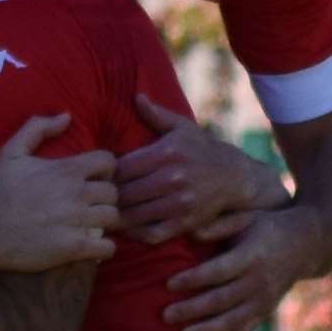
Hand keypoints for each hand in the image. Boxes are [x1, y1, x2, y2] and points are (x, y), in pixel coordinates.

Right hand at [0, 113, 117, 271]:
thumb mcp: (10, 152)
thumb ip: (37, 128)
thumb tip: (67, 116)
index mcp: (66, 170)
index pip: (108, 161)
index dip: (104, 168)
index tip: (93, 177)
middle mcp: (77, 194)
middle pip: (113, 192)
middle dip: (104, 196)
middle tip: (90, 202)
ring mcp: (78, 222)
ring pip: (113, 217)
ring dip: (104, 220)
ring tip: (90, 223)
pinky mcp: (75, 248)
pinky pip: (108, 248)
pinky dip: (103, 247)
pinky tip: (90, 244)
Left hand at [115, 95, 287, 244]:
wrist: (236, 177)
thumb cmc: (202, 149)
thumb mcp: (182, 127)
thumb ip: (157, 115)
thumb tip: (136, 97)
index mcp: (166, 153)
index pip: (121, 167)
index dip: (105, 174)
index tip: (98, 177)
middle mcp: (172, 178)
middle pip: (124, 192)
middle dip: (107, 196)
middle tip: (95, 198)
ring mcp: (180, 203)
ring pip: (135, 215)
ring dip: (117, 216)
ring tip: (104, 213)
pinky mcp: (186, 223)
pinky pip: (153, 233)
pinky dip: (135, 234)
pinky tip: (126, 228)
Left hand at [164, 205, 321, 330]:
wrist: (306, 246)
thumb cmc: (265, 226)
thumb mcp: (245, 218)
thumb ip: (219, 225)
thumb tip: (191, 233)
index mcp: (250, 256)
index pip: (218, 271)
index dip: (193, 279)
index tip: (168, 284)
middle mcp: (258, 281)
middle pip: (221, 299)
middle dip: (192, 310)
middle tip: (166, 316)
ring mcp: (264, 300)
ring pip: (233, 320)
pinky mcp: (267, 311)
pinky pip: (247, 329)